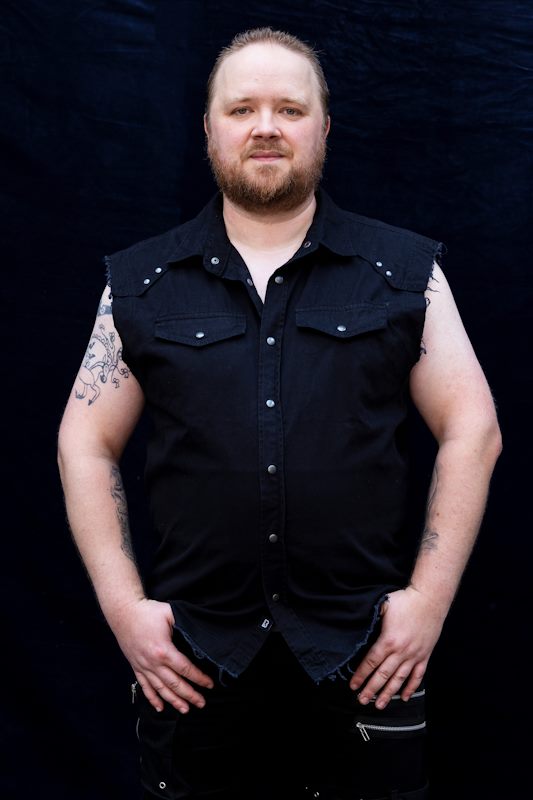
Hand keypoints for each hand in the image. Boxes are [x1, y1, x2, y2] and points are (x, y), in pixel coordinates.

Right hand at [109, 598, 213, 712]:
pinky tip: (159, 708)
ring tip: (185, 709)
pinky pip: (144, 686)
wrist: (123, 613)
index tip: (209, 684)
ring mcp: (143, 667)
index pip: (185, 669)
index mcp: (163, 650)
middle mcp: (152, 663)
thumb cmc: (147, 612)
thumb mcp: (169, 613)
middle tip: (202, 703)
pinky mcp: (136, 667)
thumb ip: (184, 623)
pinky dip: (152, 698)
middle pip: (174, 684)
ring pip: (160, 689)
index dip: (199, 678)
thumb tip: (198, 632)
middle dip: (190, 695)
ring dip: (173, 701)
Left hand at [349, 586, 445, 708]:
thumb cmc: (406, 601)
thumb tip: (358, 622)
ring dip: (389, 694)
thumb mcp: (384, 605)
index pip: (371, 662)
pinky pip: (417, 676)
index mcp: (388, 640)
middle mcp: (401, 651)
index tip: (353, 685)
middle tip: (362, 700)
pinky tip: (404, 697)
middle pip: (383, 675)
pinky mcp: (424, 655)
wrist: (430, 600)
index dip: (361, 675)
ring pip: (399, 679)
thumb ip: (372, 617)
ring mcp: (414, 655)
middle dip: (371, 689)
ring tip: (379, 705)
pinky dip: (411, 687)